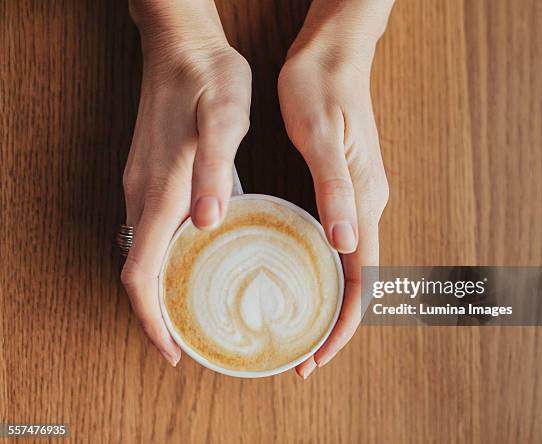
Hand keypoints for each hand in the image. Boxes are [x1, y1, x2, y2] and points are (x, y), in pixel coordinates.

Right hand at [121, 1, 250, 365]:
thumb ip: (216, 171)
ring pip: (145, 252)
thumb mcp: (224, 119)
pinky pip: (153, 229)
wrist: (183, 45)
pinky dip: (169, 257)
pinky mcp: (151, 172)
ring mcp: (142, 183)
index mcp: (161, 192)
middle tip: (194, 339)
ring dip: (164, 287)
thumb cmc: (209, 80)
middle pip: (140, 273)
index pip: (141, 276)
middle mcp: (143, 194)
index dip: (152, 320)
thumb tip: (207, 223)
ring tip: (198, 309)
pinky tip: (199, 256)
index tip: (173, 350)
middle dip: (159, 314)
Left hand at [278, 29, 388, 377]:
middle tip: (301, 355)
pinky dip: (323, 273)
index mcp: (364, 198)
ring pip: (351, 266)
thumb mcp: (320, 135)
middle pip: (360, 281)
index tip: (318, 355)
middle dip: (335, 323)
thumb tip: (345, 243)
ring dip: (329, 302)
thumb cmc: (322, 87)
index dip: (344, 323)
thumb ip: (335, 189)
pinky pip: (341, 245)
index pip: (364, 278)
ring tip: (298, 329)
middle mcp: (368, 204)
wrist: (335, 52)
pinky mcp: (346, 188)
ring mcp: (360, 197)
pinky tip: (301, 279)